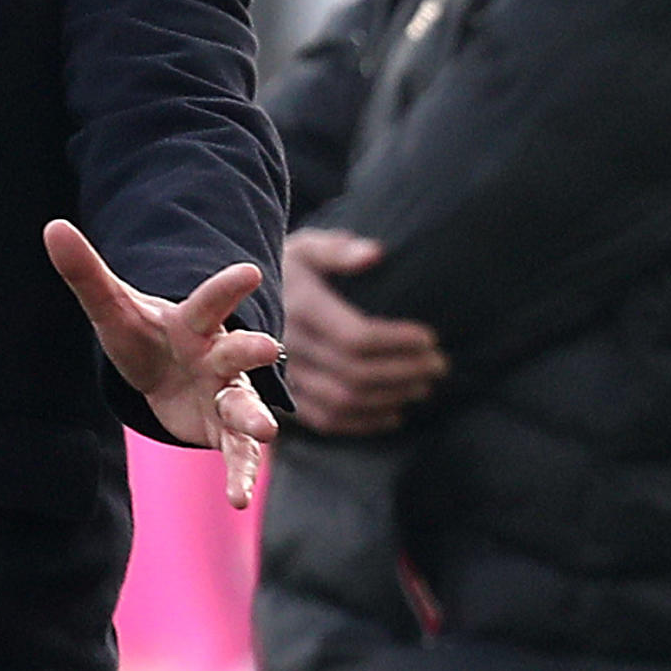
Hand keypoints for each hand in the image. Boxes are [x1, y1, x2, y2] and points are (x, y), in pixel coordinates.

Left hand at [43, 220, 282, 507]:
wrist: (161, 372)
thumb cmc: (143, 335)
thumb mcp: (112, 308)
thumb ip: (86, 273)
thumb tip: (51, 227)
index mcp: (194, 322)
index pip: (209, 301)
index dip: (227, 287)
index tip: (249, 271)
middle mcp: (219, 356)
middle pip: (238, 350)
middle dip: (253, 349)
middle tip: (268, 347)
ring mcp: (226, 393)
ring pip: (244, 404)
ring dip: (254, 417)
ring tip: (267, 432)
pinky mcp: (223, 431)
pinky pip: (236, 452)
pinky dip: (241, 473)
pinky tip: (240, 499)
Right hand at [280, 228, 445, 436]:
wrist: (232, 302)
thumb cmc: (285, 270)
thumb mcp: (305, 248)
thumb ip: (338, 250)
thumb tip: (376, 254)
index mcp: (298, 308)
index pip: (356, 337)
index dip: (398, 342)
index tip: (430, 338)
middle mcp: (286, 347)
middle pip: (356, 373)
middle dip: (405, 371)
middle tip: (438, 363)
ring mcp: (283, 377)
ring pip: (344, 400)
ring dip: (391, 397)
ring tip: (424, 385)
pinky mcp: (283, 399)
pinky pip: (327, 420)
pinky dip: (365, 422)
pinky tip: (394, 412)